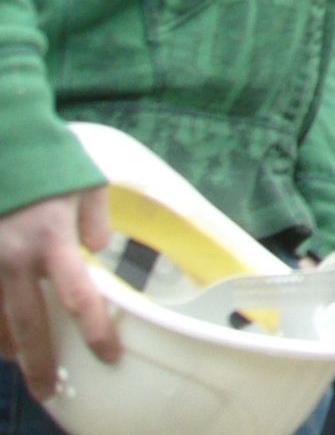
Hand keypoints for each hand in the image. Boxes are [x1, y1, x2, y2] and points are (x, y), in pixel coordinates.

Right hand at [0, 189, 118, 400]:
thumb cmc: (45, 160)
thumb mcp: (85, 181)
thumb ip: (96, 217)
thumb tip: (99, 247)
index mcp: (52, 240)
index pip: (79, 298)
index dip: (95, 332)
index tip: (109, 356)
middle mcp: (16, 260)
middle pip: (32, 325)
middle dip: (41, 363)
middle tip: (51, 390)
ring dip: (10, 349)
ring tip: (23, 366)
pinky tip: (0, 341)